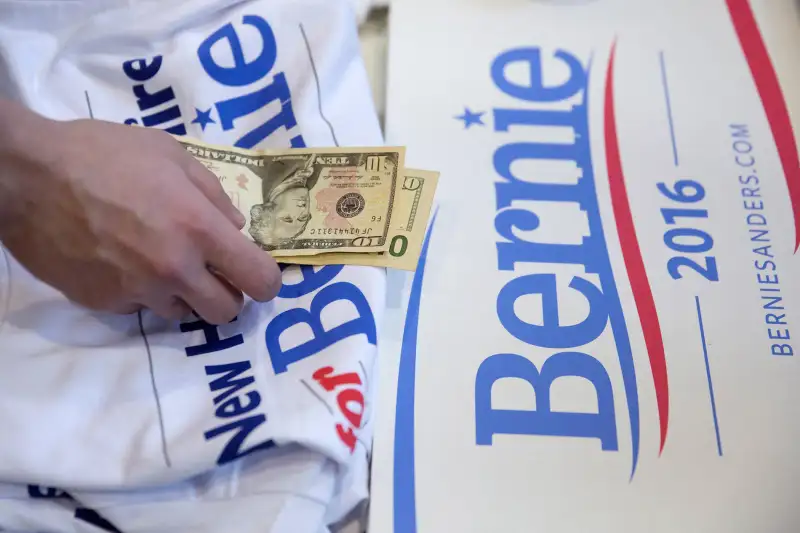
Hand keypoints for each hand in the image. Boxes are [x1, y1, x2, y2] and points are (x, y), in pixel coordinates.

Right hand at [0, 102, 281, 323]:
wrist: (26, 176)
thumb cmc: (101, 154)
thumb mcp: (170, 154)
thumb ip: (212, 194)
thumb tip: (235, 228)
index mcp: (198, 229)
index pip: (259, 280)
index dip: (266, 281)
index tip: (257, 273)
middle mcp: (174, 269)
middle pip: (227, 312)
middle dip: (227, 295)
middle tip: (212, 273)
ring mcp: (137, 291)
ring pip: (182, 313)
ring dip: (182, 294)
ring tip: (157, 259)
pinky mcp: (104, 304)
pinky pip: (139, 308)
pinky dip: (140, 292)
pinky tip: (120, 260)